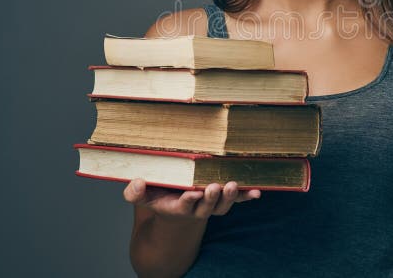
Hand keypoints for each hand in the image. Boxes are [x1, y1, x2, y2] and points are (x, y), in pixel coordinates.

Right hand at [123, 178, 260, 220]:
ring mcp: (211, 205)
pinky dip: (246, 197)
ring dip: (229, 197)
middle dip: (212, 198)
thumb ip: (136, 193)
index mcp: (176, 207)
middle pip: (207, 207)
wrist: (175, 208)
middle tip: (215, 186)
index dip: (188, 201)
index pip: (183, 206)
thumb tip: (136, 183)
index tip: (192, 193)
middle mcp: (197, 208)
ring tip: (232, 184)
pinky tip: (256, 193)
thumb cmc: (158, 196)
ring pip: (222, 205)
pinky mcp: (222, 199)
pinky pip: (236, 200)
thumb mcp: (143, 196)